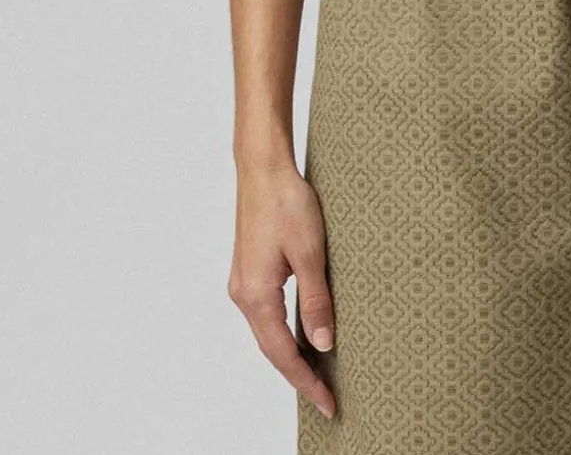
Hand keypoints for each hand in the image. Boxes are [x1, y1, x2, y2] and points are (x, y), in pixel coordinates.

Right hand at [229, 157, 337, 419]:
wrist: (263, 168)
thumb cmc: (286, 203)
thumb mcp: (310, 252)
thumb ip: (316, 301)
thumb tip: (323, 345)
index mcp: (256, 296)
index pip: (283, 353)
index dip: (306, 380)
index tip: (327, 403)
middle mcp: (243, 295)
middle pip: (271, 349)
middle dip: (298, 375)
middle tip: (327, 397)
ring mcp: (243, 283)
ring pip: (267, 333)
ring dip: (290, 354)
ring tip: (318, 373)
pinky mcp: (249, 271)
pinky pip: (266, 315)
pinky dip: (284, 332)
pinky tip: (301, 334)